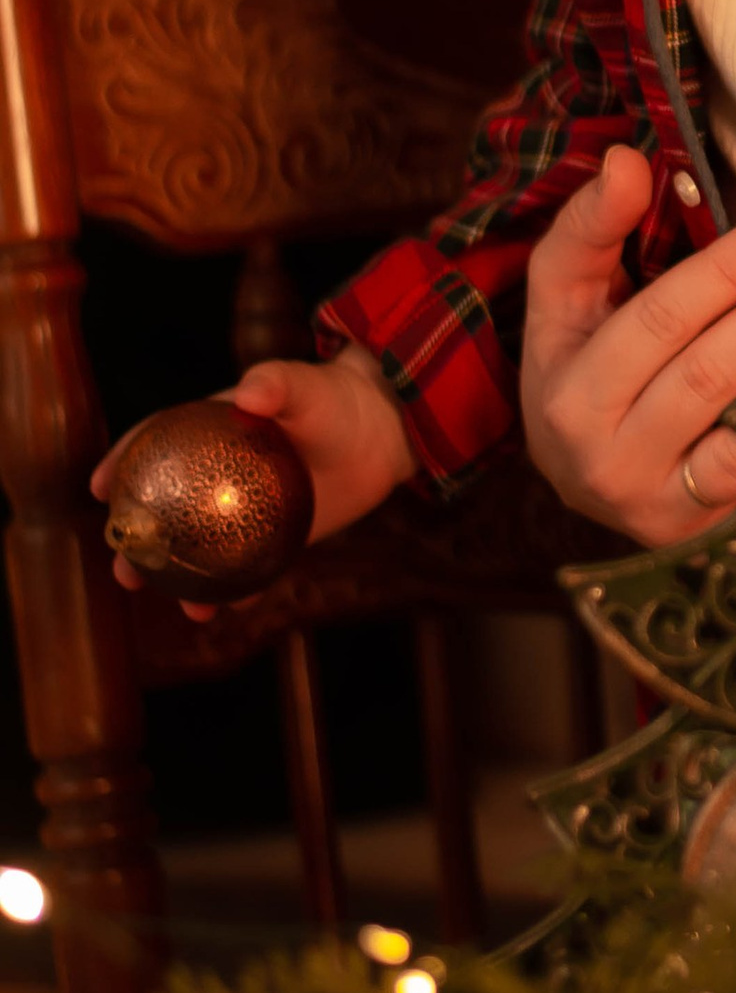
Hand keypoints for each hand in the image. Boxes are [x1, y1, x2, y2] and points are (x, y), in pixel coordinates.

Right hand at [87, 349, 415, 602]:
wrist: (378, 433)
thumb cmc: (332, 400)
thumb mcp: (304, 385)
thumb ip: (276, 383)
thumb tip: (251, 392)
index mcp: (206, 433)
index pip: (152, 446)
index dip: (121, 463)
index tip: (100, 488)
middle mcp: (215, 477)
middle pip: (164, 513)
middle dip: (138, 546)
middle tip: (126, 570)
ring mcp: (241, 511)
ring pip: (200, 551)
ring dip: (183, 583)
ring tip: (182, 605)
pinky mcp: (272, 537)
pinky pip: (247, 568)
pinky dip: (238, 591)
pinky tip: (232, 608)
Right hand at [519, 144, 735, 544]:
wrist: (581, 481)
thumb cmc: (583, 369)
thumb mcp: (564, 300)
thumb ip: (591, 228)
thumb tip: (628, 160)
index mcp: (564, 382)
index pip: (649, 320)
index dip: (717, 274)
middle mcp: (600, 448)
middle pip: (699, 371)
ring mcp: (650, 496)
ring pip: (734, 423)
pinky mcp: (693, 528)